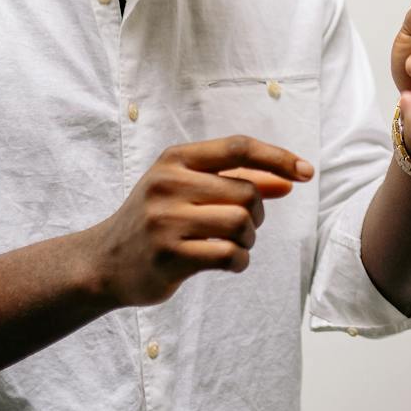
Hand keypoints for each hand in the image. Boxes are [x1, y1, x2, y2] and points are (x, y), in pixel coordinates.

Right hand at [83, 136, 313, 306]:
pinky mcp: (168, 255)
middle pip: (246, 192)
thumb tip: (290, 180)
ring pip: (240, 223)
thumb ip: (237, 181)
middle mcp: (167, 184)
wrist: (103, 262)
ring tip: (234, 244)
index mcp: (175, 159)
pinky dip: (239, 261)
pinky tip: (229, 263)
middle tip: (244, 226)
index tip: (306, 172)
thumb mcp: (188, 189)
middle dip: (257, 213)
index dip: (278, 157)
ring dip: (248, 239)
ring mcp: (165, 220)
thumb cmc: (156, 220)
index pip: (238, 148)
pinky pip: (229, 255)